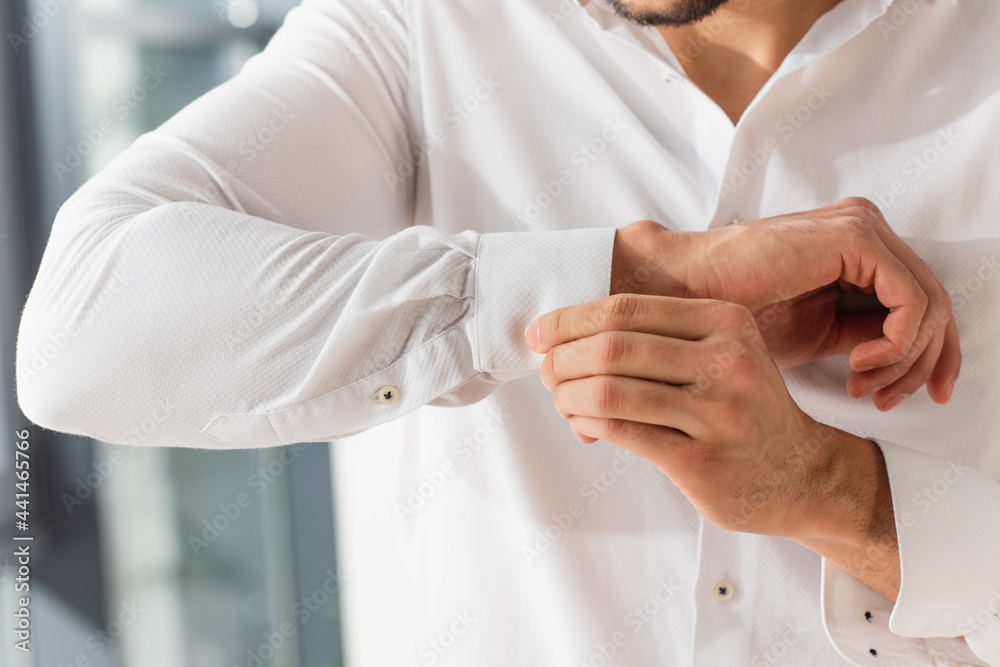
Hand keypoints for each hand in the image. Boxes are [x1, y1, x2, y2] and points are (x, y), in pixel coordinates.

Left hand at [527, 293, 884, 541]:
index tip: (540, 334)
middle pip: (612, 347)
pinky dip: (585, 425)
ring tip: (561, 400)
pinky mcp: (702, 461)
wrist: (800, 473)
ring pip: (609, 392)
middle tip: (546, 372)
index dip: (570, 319)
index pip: (626, 309)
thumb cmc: (742, 407)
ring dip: (568, 395)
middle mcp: (727, 362)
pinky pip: (620, 433)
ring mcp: (718, 414)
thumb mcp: (722, 351)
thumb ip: (658, 335)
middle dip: (562, 360)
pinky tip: (582, 425)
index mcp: (726, 321)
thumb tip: (564, 334)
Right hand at [610, 197, 959, 409]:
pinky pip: (910, 300)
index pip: (921, 303)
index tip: (900, 398)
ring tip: (864, 386)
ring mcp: (861, 228)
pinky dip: (896, 344)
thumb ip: (862, 336)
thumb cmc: (735, 315)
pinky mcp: (854, 238)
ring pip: (930, 304)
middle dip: (924, 364)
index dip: (926, 357)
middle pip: (935, 304)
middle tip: (890, 401)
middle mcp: (865, 230)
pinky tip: (858, 363)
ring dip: (904, 361)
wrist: (684, 295)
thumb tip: (901, 364)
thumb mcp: (816, 333)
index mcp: (856, 250)